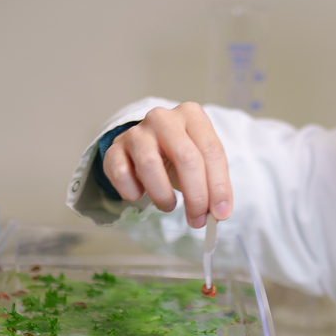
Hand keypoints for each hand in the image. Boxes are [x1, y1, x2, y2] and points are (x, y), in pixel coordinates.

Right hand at [102, 102, 231, 227]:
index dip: (219, 185)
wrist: (143, 146)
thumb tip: (219, 213)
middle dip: (195, 195)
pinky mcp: (115, 147)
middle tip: (197, 220)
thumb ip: (212, 185)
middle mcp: (164, 118)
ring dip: (162, 195)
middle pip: (186, 157)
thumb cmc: (177, 156)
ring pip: (150, 164)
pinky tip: (139, 194)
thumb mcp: (200, 163)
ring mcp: (137, 131)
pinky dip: (132, 191)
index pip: (212, 150)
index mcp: (192, 115)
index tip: (220, 214)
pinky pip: (121, 173)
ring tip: (168, 206)